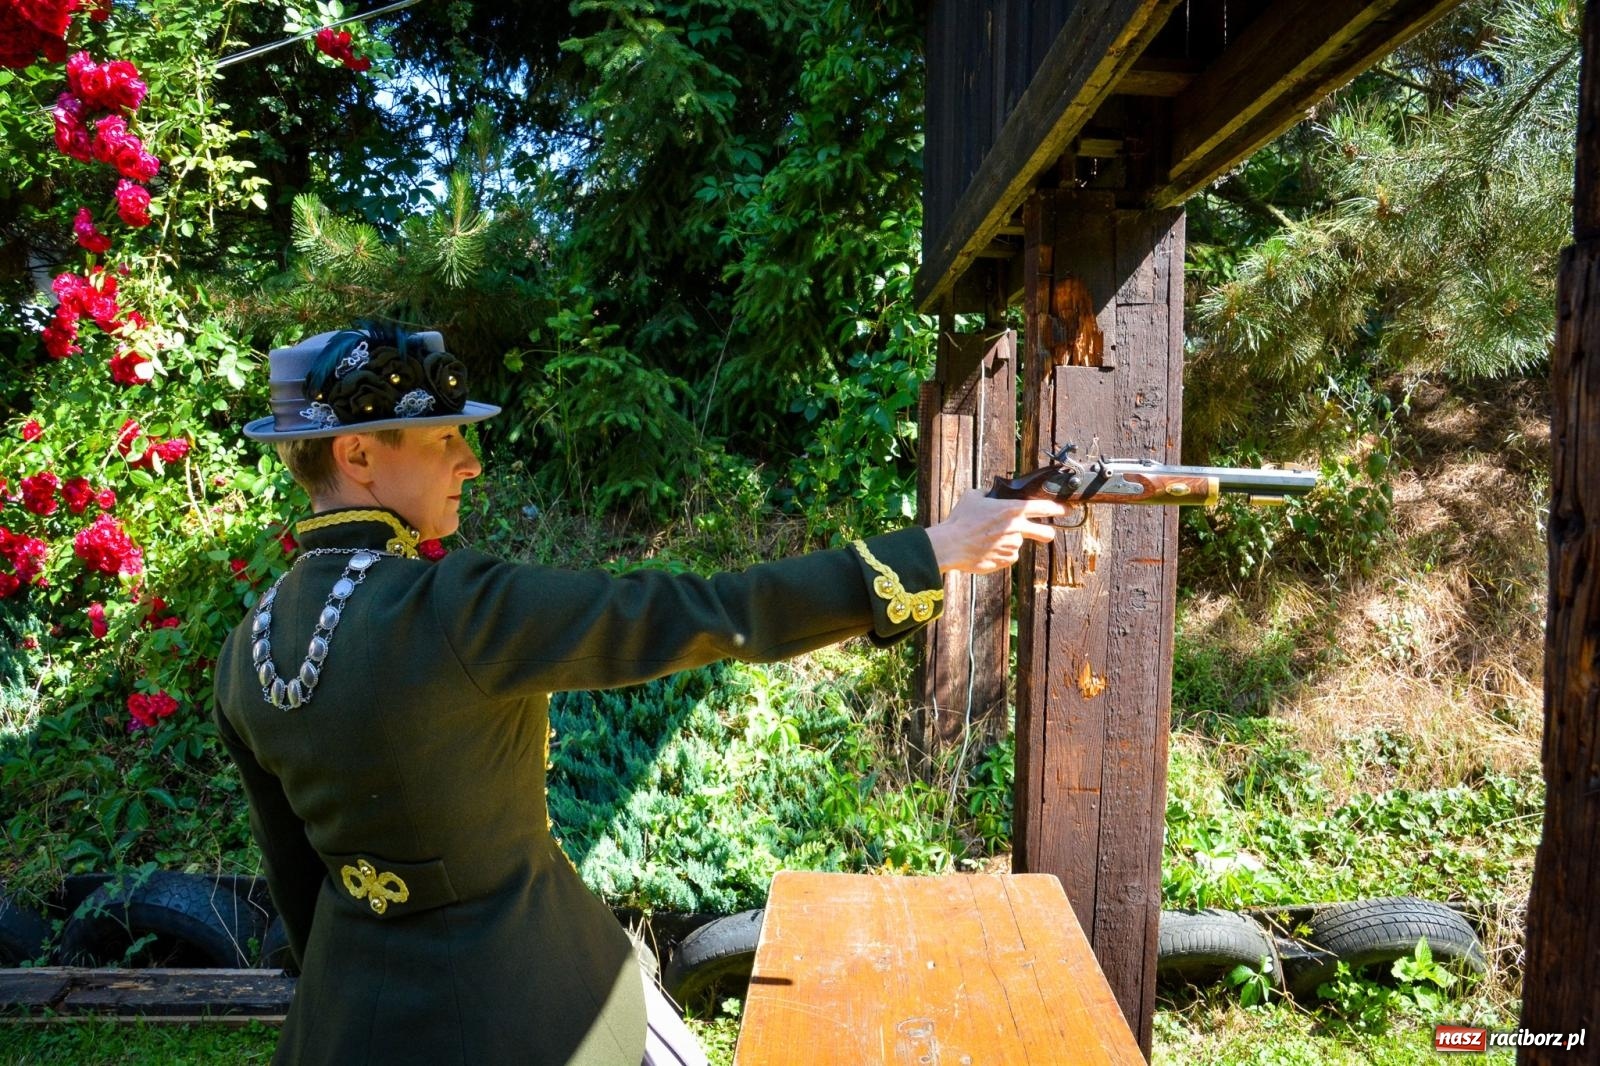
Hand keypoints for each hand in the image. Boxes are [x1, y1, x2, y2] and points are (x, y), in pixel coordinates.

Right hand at [924, 491, 1066, 574]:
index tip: (1066, 510)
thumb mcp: (973, 496)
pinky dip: (1001, 552)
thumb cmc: (961, 520)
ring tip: (988, 539)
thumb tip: (991, 495)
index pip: (1044, 508)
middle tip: (1045, 533)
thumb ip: (988, 495)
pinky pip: (1008, 555)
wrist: (951, 545)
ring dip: (1009, 541)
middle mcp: (1017, 528)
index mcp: (1012, 509)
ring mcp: (1013, 546)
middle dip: (1047, 533)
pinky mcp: (1006, 560)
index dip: (1058, 509)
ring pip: (1018, 543)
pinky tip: (986, 548)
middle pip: (1045, 532)